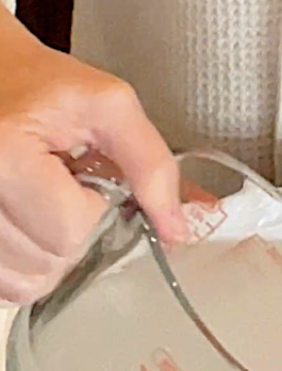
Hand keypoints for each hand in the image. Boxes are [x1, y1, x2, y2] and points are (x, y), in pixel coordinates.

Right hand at [0, 10, 183, 303]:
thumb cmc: (37, 84)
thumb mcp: (106, 105)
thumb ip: (150, 164)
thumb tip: (176, 228)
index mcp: (6, 155)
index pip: (70, 232)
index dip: (93, 212)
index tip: (86, 182)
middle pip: (48, 263)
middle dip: (74, 235)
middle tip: (63, 193)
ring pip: (25, 284)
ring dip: (50, 255)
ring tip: (43, 207)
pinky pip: (6, 285)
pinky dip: (26, 266)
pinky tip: (29, 225)